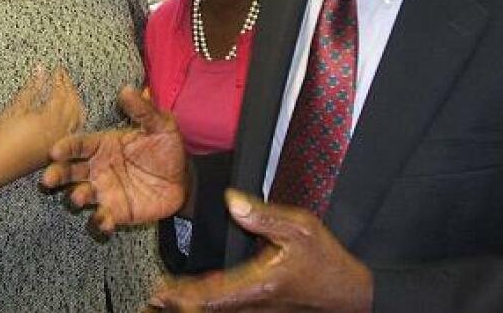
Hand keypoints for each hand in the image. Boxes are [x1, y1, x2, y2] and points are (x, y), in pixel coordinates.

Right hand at [0, 66, 83, 194]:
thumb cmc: (2, 137)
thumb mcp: (15, 109)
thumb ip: (31, 88)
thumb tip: (41, 69)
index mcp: (46, 122)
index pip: (61, 94)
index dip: (61, 79)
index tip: (58, 70)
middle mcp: (57, 133)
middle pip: (73, 104)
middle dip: (69, 87)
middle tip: (63, 76)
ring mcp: (60, 142)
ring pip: (78, 117)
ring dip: (75, 100)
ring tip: (67, 89)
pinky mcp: (58, 148)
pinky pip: (75, 128)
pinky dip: (75, 115)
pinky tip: (68, 108)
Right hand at [41, 86, 187, 233]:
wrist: (183, 181)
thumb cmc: (166, 149)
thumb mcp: (160, 126)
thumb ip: (143, 110)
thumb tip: (129, 89)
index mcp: (103, 145)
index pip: (79, 145)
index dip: (66, 147)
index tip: (54, 151)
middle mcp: (97, 168)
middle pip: (70, 171)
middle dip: (57, 174)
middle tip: (49, 178)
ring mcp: (104, 191)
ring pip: (80, 194)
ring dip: (76, 197)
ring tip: (78, 197)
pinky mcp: (115, 212)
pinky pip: (101, 219)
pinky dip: (100, 222)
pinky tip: (105, 221)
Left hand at [151, 190, 372, 311]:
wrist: (351, 293)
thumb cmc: (327, 261)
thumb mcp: (302, 228)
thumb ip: (264, 215)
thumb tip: (231, 199)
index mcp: (259, 284)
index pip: (212, 295)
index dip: (183, 296)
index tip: (159, 293)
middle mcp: (254, 304)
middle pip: (208, 310)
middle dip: (178, 306)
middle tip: (151, 302)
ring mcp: (259, 311)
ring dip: (191, 307)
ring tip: (163, 303)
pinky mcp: (263, 311)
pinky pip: (229, 311)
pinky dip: (208, 306)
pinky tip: (194, 301)